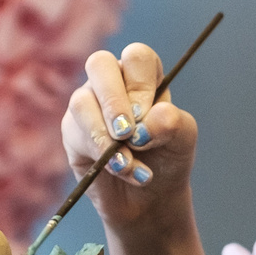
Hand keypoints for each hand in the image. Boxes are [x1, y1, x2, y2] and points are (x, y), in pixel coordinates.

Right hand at [59, 43, 199, 235]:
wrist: (150, 197)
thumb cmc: (168, 157)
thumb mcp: (182, 138)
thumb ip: (170, 122)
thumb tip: (144, 122)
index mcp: (143, 75)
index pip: (136, 57)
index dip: (140, 84)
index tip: (146, 117)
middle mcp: (112, 82)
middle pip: (99, 64)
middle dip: (113, 100)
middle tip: (127, 133)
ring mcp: (88, 104)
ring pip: (81, 101)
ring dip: (105, 136)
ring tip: (127, 163)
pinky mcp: (72, 131)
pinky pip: (76, 133)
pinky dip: (101, 155)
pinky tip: (122, 170)